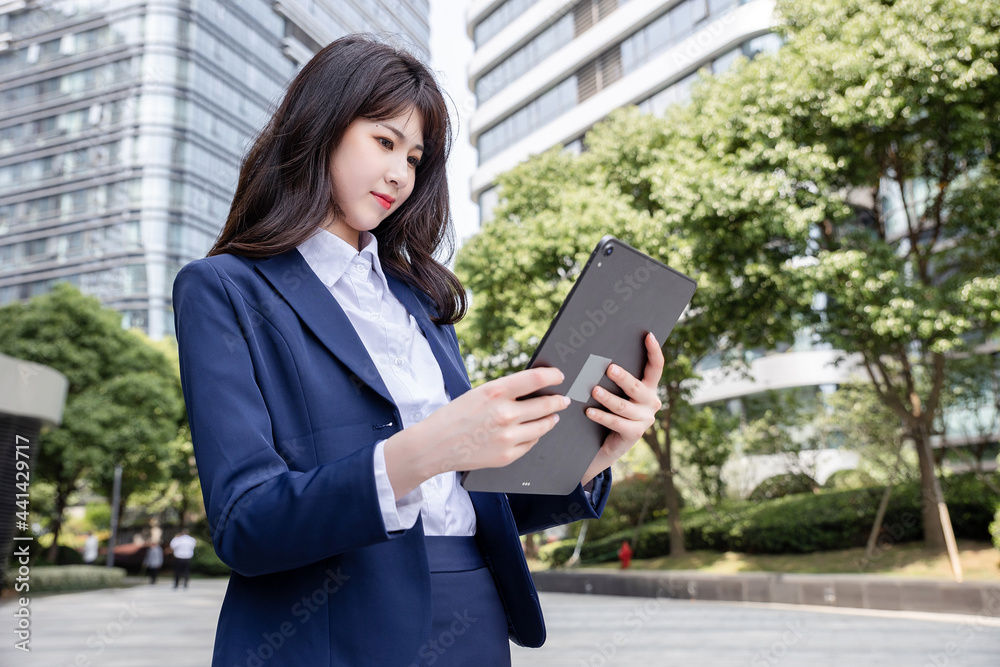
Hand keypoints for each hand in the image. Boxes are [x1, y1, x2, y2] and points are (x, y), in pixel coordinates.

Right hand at [383, 367, 569, 498]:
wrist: (434, 446)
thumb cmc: (455, 416)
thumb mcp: (479, 394)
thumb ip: (505, 392)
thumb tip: (535, 389)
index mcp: (495, 392)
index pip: (535, 379)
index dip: (553, 375)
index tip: (559, 376)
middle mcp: (504, 414)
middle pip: (545, 405)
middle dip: (558, 401)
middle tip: (564, 399)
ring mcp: (507, 437)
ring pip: (543, 426)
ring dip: (551, 419)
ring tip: (553, 416)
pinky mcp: (507, 456)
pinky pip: (531, 443)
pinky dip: (535, 436)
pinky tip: (533, 431)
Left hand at [581, 332, 663, 485]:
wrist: (608, 443)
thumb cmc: (610, 409)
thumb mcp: (617, 392)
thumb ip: (615, 377)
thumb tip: (598, 353)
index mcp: (649, 388)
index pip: (656, 367)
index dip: (654, 351)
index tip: (648, 335)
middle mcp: (651, 402)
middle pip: (637, 387)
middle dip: (623, 378)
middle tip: (609, 368)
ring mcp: (645, 419)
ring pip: (623, 406)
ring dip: (607, 398)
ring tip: (594, 390)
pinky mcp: (635, 433)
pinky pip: (616, 422)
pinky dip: (601, 416)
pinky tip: (588, 411)